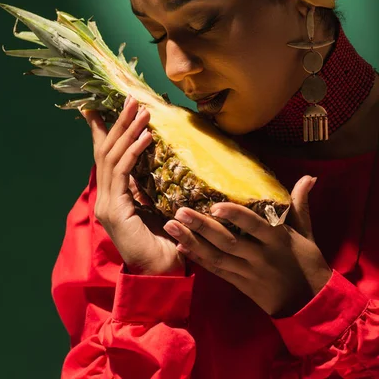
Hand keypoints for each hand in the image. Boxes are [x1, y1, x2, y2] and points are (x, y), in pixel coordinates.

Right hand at [81, 96, 185, 276]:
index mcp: (112, 197)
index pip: (103, 157)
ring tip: (141, 110)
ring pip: (112, 157)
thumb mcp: (154, 207)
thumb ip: (145, 187)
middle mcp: (105, 198)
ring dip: (127, 131)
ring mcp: (107, 204)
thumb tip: (148, 162)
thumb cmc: (164, 243)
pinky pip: (124, 173)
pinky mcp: (115, 210)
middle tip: (130, 99)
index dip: (101, 131)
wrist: (161, 275)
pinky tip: (146, 136)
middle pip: (106, 151)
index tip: (97, 108)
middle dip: (118, 123)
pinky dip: (134, 151)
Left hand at [163, 175, 331, 316]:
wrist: (309, 304)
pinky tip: (181, 248)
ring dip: (192, 242)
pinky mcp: (240, 284)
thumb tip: (308, 177)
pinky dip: (199, 259)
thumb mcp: (306, 232)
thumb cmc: (307, 262)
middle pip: (228, 241)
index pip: (255, 225)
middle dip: (202, 227)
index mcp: (278, 240)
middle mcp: (260, 256)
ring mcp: (248, 272)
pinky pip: (217, 270)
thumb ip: (299, 204)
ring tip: (171, 226)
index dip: (235, 216)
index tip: (214, 205)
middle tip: (179, 211)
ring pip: (217, 257)